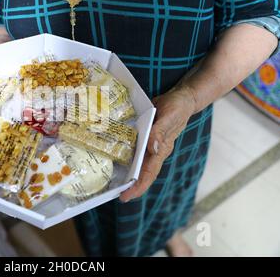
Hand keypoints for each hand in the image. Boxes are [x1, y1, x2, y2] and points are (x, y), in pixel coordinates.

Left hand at [120, 86, 196, 201]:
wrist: (182, 97)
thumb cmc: (177, 107)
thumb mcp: (169, 116)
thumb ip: (160, 132)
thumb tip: (153, 148)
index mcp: (162, 149)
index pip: (149, 172)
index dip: (138, 186)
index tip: (126, 196)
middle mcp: (155, 150)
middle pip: (142, 172)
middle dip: (129, 185)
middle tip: (113, 194)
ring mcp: (150, 145)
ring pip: (137, 163)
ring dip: (126, 173)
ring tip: (111, 182)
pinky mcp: (145, 136)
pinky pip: (135, 150)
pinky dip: (126, 156)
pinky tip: (114, 158)